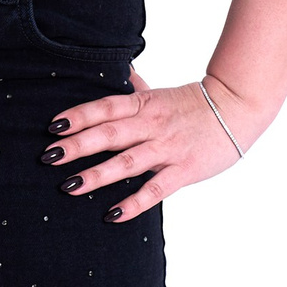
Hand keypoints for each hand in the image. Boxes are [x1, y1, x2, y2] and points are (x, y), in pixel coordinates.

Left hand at [40, 69, 255, 224]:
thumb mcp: (160, 92)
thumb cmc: (194, 104)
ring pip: (127, 163)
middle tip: (48, 157)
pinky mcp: (184, 170)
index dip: (78, 117)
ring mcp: (168, 148)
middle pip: (109, 134)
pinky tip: (112, 215)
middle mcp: (151, 125)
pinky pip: (156, 189)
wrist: (238, 107)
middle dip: (77, 146)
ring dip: (97, 175)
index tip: (52, 127)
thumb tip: (117, 71)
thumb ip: (135, 88)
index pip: (104, 108)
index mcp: (143, 104)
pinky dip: (134, 203)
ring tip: (70, 187)